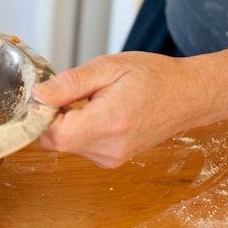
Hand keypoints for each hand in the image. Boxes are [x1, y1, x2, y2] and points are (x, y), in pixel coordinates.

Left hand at [33, 52, 201, 167]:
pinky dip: (78, 129)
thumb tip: (39, 96)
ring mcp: (111, 158)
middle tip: (70, 92)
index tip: (50, 95)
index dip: (42, 114)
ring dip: (66, 122)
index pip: (53, 134)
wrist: (189, 95)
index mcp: (109, 123)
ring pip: (65, 145)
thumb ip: (70, 83)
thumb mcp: (108, 67)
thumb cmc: (154, 77)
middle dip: (52, 116)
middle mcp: (109, 148)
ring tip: (91, 100)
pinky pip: (79, 147)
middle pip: (55, 141)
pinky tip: (96, 111)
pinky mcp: (112, 160)